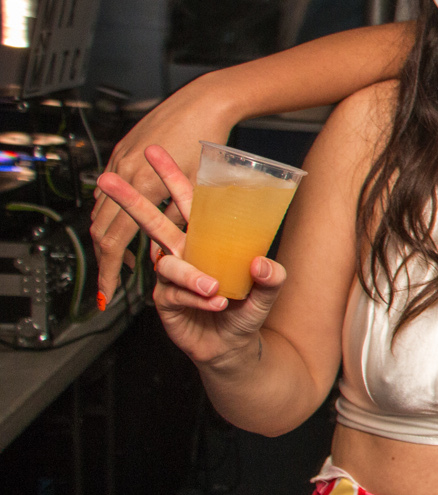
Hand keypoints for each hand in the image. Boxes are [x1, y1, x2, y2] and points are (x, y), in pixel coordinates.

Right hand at [91, 79, 236, 299]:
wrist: (205, 102)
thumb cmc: (209, 142)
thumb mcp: (199, 188)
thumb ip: (183, 221)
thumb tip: (170, 253)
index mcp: (142, 186)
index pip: (114, 241)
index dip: (110, 271)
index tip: (110, 293)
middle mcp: (123, 173)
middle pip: (100, 228)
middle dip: (104, 259)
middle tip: (112, 283)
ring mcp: (119, 161)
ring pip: (100, 210)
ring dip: (106, 237)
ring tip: (120, 260)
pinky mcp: (121, 152)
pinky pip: (107, 190)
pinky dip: (109, 213)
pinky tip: (124, 223)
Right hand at [95, 146, 283, 371]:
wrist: (235, 344)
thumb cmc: (246, 306)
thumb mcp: (268, 288)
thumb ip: (272, 276)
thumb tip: (263, 264)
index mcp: (204, 237)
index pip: (185, 202)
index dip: (170, 176)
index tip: (153, 151)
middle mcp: (182, 252)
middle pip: (152, 222)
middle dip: (130, 200)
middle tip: (108, 180)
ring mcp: (171, 276)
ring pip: (168, 264)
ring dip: (190, 274)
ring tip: (215, 288)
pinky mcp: (165, 300)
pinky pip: (174, 293)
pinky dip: (196, 299)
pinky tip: (217, 304)